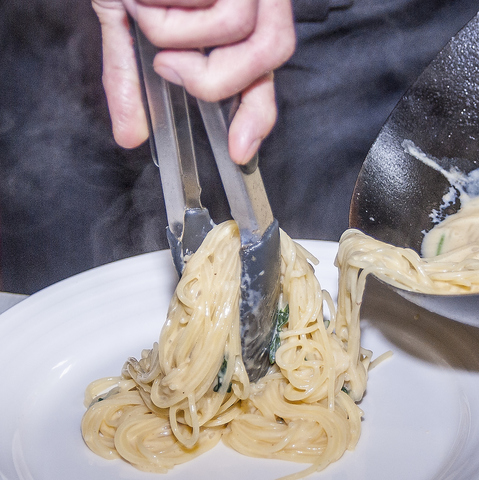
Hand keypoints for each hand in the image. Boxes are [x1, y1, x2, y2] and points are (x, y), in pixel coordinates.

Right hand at [92, 0, 295, 163]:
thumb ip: (132, 79)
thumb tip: (130, 134)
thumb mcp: (131, 26)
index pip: (265, 73)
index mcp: (241, 18)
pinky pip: (205, 2)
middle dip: (212, 78)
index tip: (240, 150)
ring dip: (176, 33)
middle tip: (168, 66)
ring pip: (234, 28)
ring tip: (147, 8)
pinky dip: (164, 7)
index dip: (258, 116)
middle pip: (270, 53)